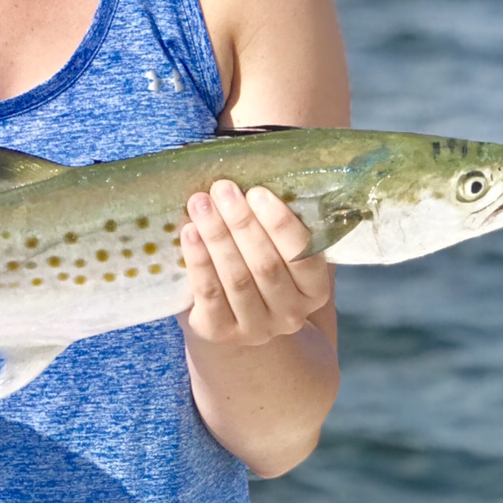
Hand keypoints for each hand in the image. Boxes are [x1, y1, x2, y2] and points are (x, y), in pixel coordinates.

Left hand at [179, 181, 331, 346]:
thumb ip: (278, 222)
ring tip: (200, 202)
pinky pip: (208, 293)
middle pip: (266, 265)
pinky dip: (198, 260)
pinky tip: (189, 232)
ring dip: (216, 236)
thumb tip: (263, 170)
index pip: (304, 257)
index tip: (257, 191)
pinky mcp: (220, 332)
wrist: (237, 318)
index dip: (280, 224)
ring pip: (236, 278)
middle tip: (222, 188)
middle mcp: (290, 314)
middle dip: (242, 222)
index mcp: (314, 290)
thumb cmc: (261, 265)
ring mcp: (256, 328)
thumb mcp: (280, 249)